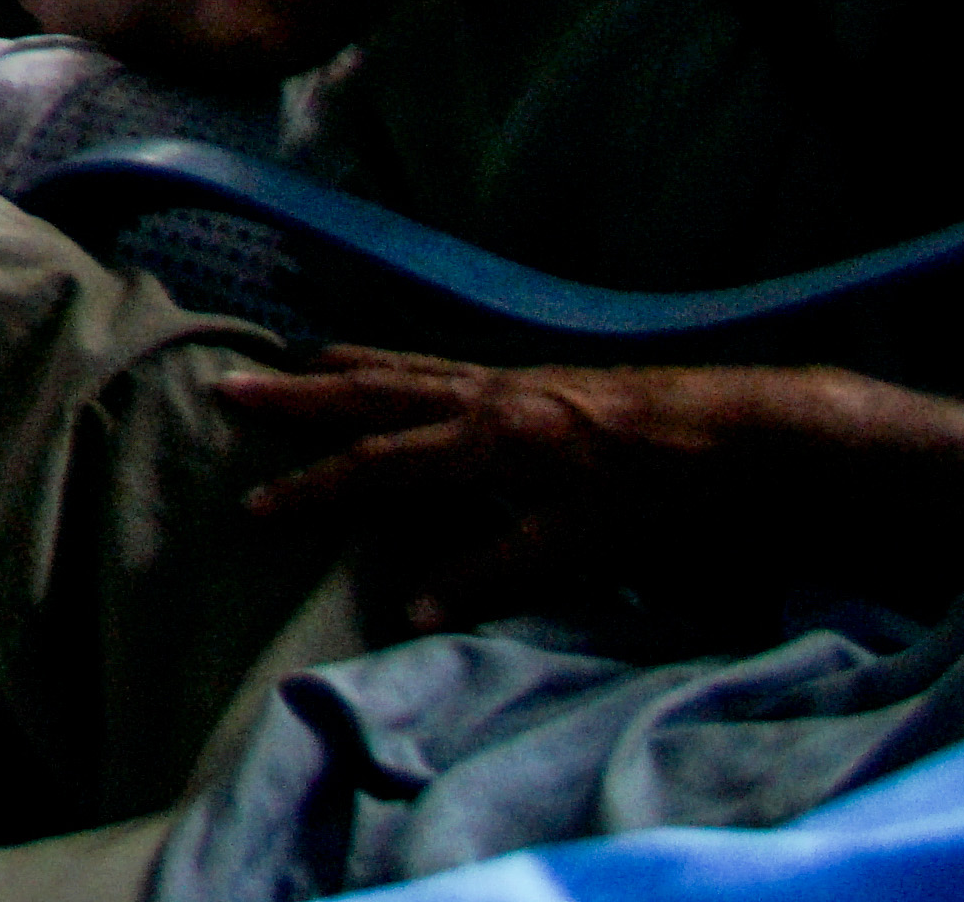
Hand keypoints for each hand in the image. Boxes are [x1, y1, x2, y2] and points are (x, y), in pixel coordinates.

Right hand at [213, 349, 785, 633]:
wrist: (732, 428)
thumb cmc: (658, 495)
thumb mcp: (579, 545)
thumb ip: (492, 572)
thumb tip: (413, 607)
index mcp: (484, 442)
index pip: (375, 466)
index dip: (312, 488)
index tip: (255, 504)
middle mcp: (482, 398)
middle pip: (368, 394)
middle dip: (296, 395)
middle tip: (231, 384)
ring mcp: (506, 379)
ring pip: (403, 365)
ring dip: (343, 365)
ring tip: (297, 357)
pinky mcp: (532, 374)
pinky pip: (439, 359)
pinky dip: (397, 356)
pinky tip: (398, 363)